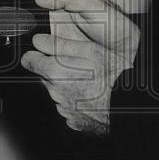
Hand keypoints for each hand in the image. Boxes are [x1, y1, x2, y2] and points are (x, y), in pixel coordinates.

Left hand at [22, 0, 140, 134]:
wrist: (129, 101)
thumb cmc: (113, 73)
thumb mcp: (89, 48)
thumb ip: (59, 43)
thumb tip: (38, 39)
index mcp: (54, 72)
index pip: (28, 61)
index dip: (36, 54)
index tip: (44, 52)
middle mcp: (55, 92)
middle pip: (44, 76)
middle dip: (54, 68)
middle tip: (76, 63)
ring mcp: (64, 108)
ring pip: (58, 90)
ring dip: (67, 84)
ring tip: (88, 78)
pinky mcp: (74, 120)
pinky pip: (69, 106)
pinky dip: (76, 99)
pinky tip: (91, 93)